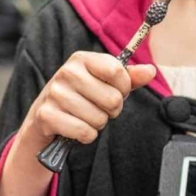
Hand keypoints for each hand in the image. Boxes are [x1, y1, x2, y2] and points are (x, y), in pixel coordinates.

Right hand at [18, 52, 154, 154]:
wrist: (45, 117)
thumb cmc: (80, 97)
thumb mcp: (103, 83)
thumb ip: (128, 78)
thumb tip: (151, 71)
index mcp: (82, 59)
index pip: (118, 71)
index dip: (123, 88)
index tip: (115, 91)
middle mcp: (67, 72)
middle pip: (112, 99)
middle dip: (111, 111)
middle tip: (97, 108)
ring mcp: (55, 94)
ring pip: (99, 119)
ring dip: (97, 124)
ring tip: (84, 117)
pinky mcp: (47, 115)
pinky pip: (85, 132)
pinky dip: (86, 136)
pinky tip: (76, 129)